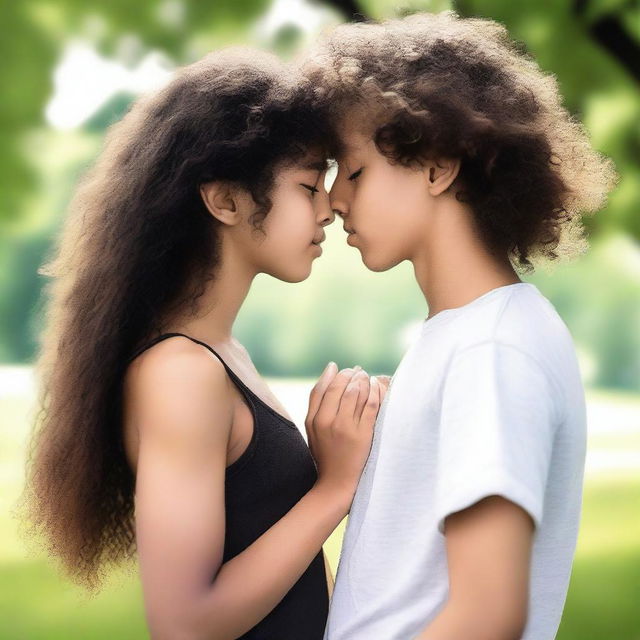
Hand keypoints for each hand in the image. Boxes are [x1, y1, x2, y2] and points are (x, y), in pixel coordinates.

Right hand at [305, 363, 381, 506]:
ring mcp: (345, 428)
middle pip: (339, 387)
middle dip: (350, 374)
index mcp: (313, 420)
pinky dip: (375, 391)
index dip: (332, 374)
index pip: (322, 388)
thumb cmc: (326, 454)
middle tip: (358, 371)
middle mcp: (327, 421)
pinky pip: (371, 405)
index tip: (340, 367)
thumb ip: (317, 404)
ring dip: (363, 380)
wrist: (336, 483)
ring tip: (367, 377)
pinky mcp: (362, 434)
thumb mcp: (313, 429)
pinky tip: (377, 386)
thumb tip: (330, 373)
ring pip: (356, 392)